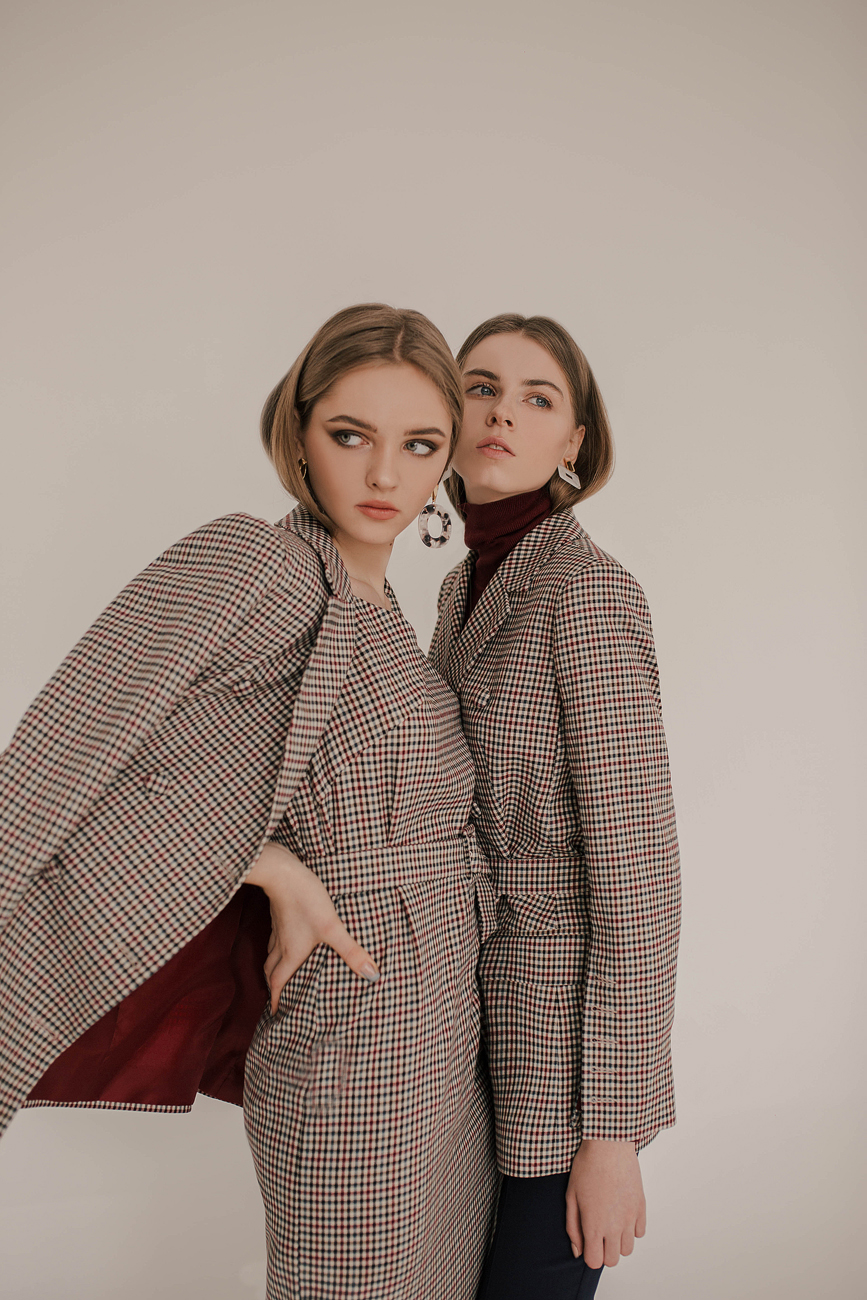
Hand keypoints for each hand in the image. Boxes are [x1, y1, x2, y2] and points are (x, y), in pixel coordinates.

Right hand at [246, 842, 379, 1014]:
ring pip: (272, 952)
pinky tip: (288, 937)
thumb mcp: (332, 928)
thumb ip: (351, 951)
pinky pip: (276, 935)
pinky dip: (279, 944)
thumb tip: (372, 975)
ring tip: (282, 971)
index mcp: (291, 953)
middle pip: (271, 969)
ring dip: (275, 965)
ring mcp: (279, 927)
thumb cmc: (305, 900)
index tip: (275, 1013)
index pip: (278, 982)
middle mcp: (281, 943)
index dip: (276, 999)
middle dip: (273, 985)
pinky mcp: (280, 912)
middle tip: (277, 996)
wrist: (283, 871)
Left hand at [565, 1138, 645, 1269]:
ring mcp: (630, 1218)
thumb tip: (577, 1251)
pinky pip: (640, 1232)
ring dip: (618, 1242)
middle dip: (603, 1251)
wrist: (609, 1145)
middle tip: (598, 1232)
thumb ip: (573, 1227)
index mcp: (594, 1226)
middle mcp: (614, 1227)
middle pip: (613, 1260)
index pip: (594, 1262)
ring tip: (610, 1222)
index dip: (589, 1254)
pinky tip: (622, 1213)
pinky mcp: (641, 1207)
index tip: (587, 1241)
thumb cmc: (586, 1167)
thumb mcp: (571, 1196)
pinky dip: (631, 1229)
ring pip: (628, 1249)